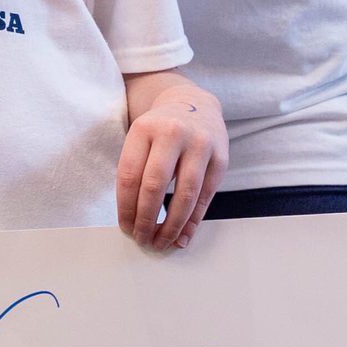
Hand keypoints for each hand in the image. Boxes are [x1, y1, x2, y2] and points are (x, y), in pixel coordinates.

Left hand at [116, 79, 227, 250]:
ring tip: (162, 242)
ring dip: (172, 225)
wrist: (194, 105)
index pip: (130, 175)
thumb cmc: (161, 130)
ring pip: (185, 194)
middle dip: (146, 219)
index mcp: (145, 128)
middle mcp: (172, 133)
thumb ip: (136, 171)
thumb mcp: (141, 138)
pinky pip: (206, 197)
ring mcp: (200, 144)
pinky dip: (193, 221)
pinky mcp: (221, 158)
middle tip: (142, 239)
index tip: (125, 227)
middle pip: (155, 185)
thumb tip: (133, 219)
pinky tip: (183, 236)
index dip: (126, 207)